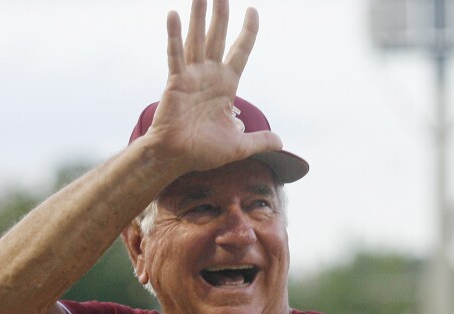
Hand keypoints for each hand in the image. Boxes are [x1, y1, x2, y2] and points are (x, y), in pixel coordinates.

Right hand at [142, 0, 283, 174]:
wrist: (177, 159)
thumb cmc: (203, 152)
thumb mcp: (239, 146)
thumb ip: (259, 140)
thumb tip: (280, 142)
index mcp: (226, 85)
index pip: (240, 50)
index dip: (248, 31)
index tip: (252, 10)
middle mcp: (209, 75)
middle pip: (218, 37)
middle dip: (221, 14)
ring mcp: (191, 76)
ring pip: (197, 39)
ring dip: (198, 16)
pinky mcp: (176, 82)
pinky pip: (175, 55)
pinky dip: (174, 36)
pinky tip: (173, 15)